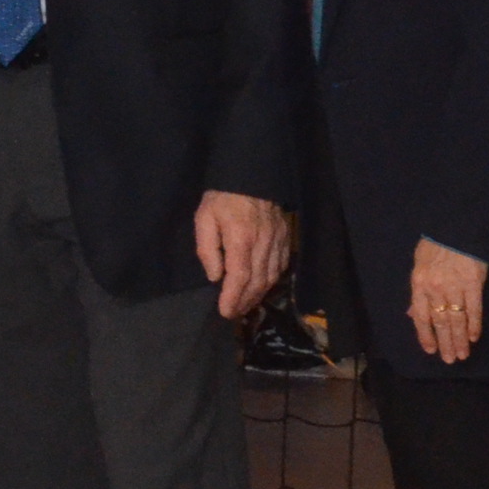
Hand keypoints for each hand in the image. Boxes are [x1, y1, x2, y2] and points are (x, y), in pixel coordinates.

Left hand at [195, 189, 293, 322]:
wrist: (251, 176)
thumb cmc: (222, 198)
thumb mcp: (204, 219)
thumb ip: (207, 249)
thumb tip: (215, 277)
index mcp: (241, 239)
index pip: (240, 276)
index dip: (233, 297)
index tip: (225, 311)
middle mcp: (263, 243)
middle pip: (257, 281)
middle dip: (245, 301)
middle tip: (233, 313)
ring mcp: (277, 241)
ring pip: (271, 276)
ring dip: (258, 294)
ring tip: (245, 305)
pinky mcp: (285, 238)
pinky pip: (281, 266)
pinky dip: (272, 281)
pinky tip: (262, 287)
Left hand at [409, 237, 487, 364]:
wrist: (455, 229)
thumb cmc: (435, 246)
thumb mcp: (418, 266)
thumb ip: (418, 292)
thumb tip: (413, 314)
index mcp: (419, 284)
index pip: (421, 316)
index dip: (425, 335)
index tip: (431, 350)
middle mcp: (435, 289)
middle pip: (439, 322)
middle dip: (445, 343)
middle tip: (449, 360)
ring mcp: (455, 287)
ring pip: (456, 319)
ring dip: (460, 339)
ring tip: (462, 355)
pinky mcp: (474, 284)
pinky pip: (474, 309)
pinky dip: (474, 324)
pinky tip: (474, 337)